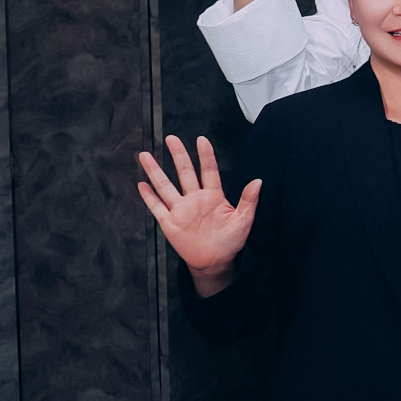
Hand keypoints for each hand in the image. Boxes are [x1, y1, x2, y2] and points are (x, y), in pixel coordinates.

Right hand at [134, 134, 259, 290]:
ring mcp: (181, 210)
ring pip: (166, 186)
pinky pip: (157, 207)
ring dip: (155, 171)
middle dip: (178, 155)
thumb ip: (249, 201)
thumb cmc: (231, 241)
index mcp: (213, 197)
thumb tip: (258, 182)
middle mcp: (195, 199)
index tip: (201, 140)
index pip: (208, 171)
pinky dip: (149, 196)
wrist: (215, 262)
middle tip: (171, 139)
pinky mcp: (170, 222)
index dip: (205, 155)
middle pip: (184, 173)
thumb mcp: (243, 221)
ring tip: (146, 155)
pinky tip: (142, 184)